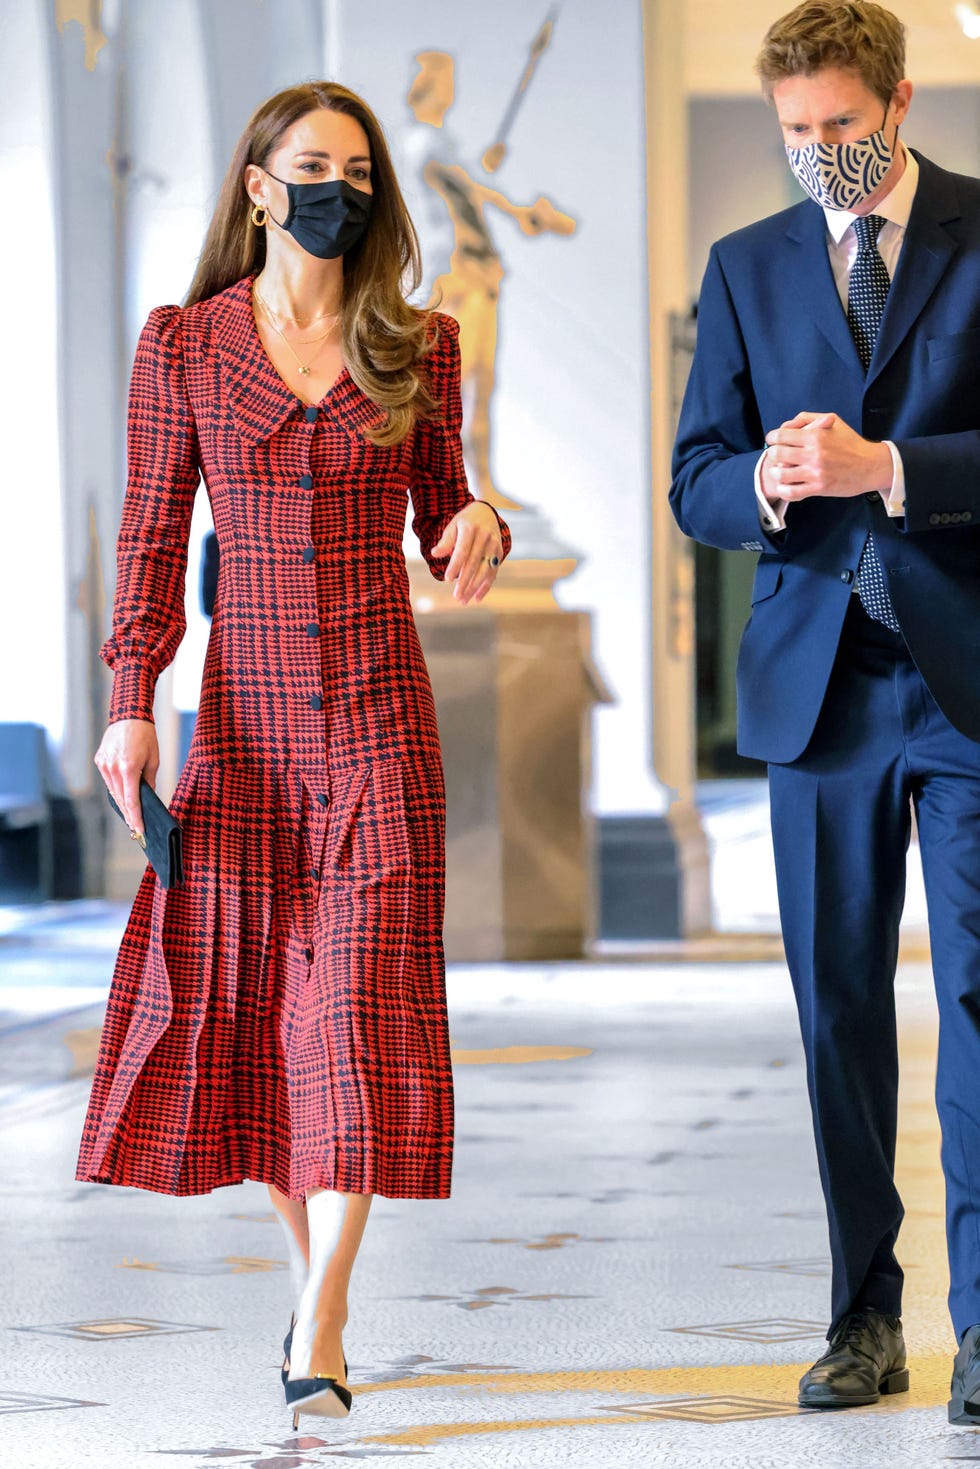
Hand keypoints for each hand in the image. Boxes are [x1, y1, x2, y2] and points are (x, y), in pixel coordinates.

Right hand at [94, 719, 158, 836]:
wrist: (129, 716)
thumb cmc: (145, 736)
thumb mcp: (153, 760)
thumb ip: (149, 781)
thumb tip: (147, 798)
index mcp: (128, 768)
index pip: (131, 800)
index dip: (136, 818)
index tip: (139, 830)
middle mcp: (112, 768)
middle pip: (120, 799)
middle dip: (129, 815)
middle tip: (136, 828)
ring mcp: (103, 765)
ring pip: (113, 791)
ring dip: (122, 803)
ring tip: (131, 816)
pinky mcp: (99, 761)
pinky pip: (108, 781)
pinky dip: (116, 789)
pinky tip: (123, 796)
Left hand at [431, 502, 503, 603]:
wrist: (486, 512)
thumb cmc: (465, 522)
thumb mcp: (453, 526)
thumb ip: (445, 541)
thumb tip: (434, 554)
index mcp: (470, 528)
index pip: (462, 550)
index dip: (455, 565)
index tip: (447, 579)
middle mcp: (484, 537)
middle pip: (474, 563)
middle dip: (465, 582)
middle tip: (456, 597)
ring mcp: (494, 545)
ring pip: (485, 570)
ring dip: (474, 587)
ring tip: (463, 600)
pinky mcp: (499, 552)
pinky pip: (493, 572)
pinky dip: (485, 586)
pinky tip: (477, 598)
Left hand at [763, 412, 892, 501]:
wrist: (871, 465)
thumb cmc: (850, 442)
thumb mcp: (832, 421)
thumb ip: (807, 418)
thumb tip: (786, 425)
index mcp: (816, 435)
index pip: (781, 435)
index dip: (772, 438)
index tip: (773, 441)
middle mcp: (814, 454)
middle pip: (777, 454)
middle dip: (772, 454)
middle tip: (776, 456)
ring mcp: (816, 472)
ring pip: (781, 474)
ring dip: (776, 472)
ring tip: (779, 471)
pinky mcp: (819, 488)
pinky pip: (791, 492)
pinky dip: (783, 490)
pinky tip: (786, 485)